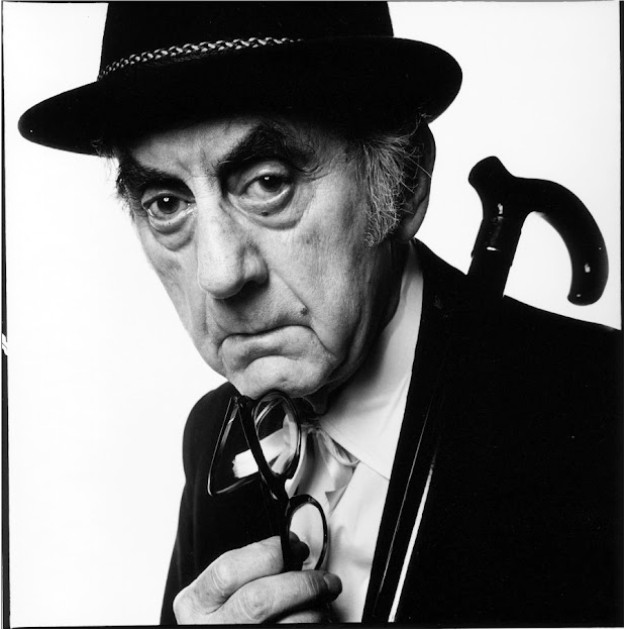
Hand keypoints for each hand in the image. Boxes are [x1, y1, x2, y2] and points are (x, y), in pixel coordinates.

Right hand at [173, 535, 341, 623]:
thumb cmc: (222, 618)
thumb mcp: (217, 593)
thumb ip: (247, 572)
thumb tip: (293, 552)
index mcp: (197, 603)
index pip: (229, 570)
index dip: (268, 553)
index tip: (293, 545)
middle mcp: (212, 628)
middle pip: (259, 600)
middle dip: (300, 583)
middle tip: (323, 579)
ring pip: (286, 625)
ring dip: (313, 610)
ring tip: (322, 603)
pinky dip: (312, 624)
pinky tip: (314, 618)